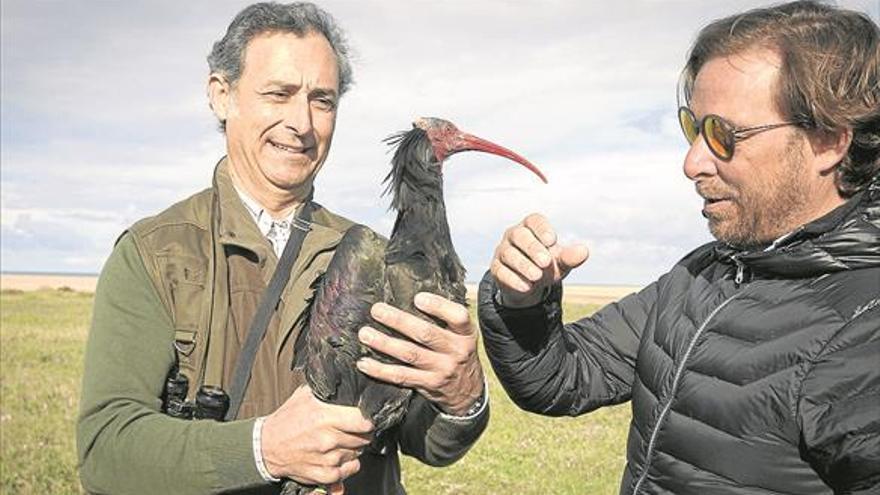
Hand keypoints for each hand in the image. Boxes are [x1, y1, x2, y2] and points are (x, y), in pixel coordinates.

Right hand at [261, 385, 372, 486]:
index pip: (364, 420)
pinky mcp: (325, 475)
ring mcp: (328, 459)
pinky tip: (337, 455)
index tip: (364, 417)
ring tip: (339, 440)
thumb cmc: (287, 420)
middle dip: (360, 432)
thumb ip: (326, 386)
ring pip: (358, 452)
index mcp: (325, 417)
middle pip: (364, 437)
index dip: (367, 419)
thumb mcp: (304, 395)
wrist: (267, 447)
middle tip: (350, 428)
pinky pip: (351, 469)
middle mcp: (328, 439)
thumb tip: (346, 376)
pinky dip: (348, 463)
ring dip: (353, 447)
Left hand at [356, 293, 483, 415]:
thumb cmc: (458, 353)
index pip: (458, 317)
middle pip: (426, 334)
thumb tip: (418, 292)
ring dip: (385, 343)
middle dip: (399, 321)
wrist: (469, 393)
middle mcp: (456, 351)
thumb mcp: (463, 335)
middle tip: (377, 310)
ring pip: (410, 354)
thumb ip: (447, 317)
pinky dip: (381, 370)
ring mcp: (442, 370)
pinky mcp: (428, 385)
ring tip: (365, 334)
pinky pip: (401, 376)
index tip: (417, 298)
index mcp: (465, 334)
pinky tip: (364, 363)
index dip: (438, 307)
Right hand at [490, 213, 588, 306]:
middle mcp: (514, 235)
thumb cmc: (546, 266)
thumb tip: (584, 251)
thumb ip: (570, 257)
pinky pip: (500, 271)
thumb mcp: (560, 262)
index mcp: (531, 227)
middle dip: (532, 248)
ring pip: (509, 253)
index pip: (534, 221)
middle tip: (545, 262)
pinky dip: (513, 279)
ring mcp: (502, 251)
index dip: (542, 229)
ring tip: (537, 276)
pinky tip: (526, 286)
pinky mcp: (496, 268)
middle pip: (519, 235)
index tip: (552, 241)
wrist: (529, 284)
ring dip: (523, 265)